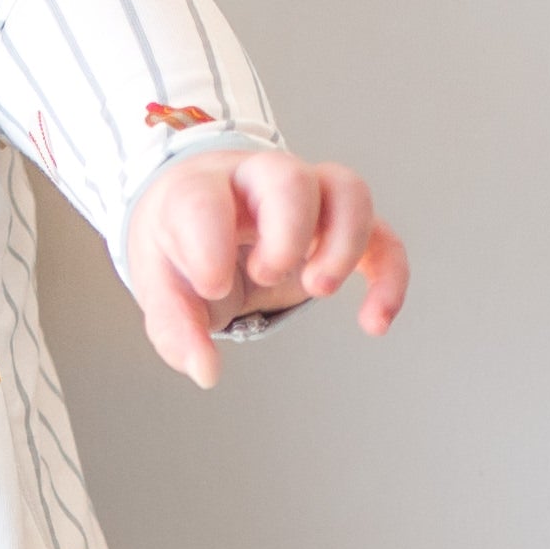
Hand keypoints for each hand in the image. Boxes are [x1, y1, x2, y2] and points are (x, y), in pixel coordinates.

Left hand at [122, 149, 406, 390]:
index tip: (212, 284)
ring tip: (318, 290)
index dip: (209, 241)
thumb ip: (175, 327)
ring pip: (348, 191)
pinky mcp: (338, 226)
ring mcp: (305, 199)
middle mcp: (257, 182)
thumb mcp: (160, 286)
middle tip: (267, 276)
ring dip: (345, 242)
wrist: (204, 215)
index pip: (202, 199)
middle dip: (287, 230)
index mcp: (199, 193)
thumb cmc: (182, 245)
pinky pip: (381, 236)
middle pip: (289, 178)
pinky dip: (389, 276)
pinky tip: (375, 322)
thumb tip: (205, 370)